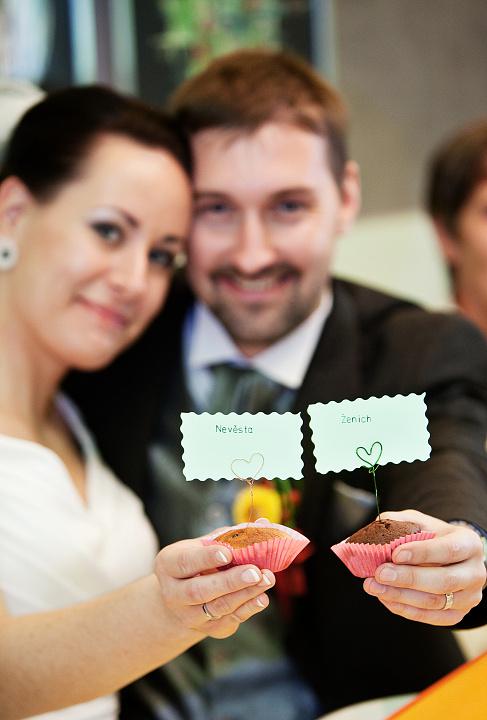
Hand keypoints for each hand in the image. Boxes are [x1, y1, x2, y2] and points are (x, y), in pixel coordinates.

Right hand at [154, 538, 274, 638]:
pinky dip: (247, 609)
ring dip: (245, 594)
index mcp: (168, 565)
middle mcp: (173, 593)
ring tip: (266, 579)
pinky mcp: (207, 629)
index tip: (228, 553)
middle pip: (199, 591)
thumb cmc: (197, 561)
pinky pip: (227, 622)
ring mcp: (189, 615)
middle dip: (230, 582)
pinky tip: (262, 598)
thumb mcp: (203, 544)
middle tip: (254, 572)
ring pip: (217, 608)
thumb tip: (263, 523)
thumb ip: (229, 535)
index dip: (206, 558)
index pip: (185, 562)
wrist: (182, 597)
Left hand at [363, 510, 485, 625]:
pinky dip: (404, 609)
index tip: (395, 554)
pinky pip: (429, 617)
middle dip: (408, 578)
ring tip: (374, 586)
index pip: (449, 550)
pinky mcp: (457, 614)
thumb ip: (400, 523)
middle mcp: (475, 572)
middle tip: (380, 574)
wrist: (449, 557)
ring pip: (434, 603)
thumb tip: (376, 530)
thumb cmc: (431, 537)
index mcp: (469, 544)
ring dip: (400, 596)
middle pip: (443, 581)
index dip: (422, 553)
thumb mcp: (419, 522)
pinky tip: (385, 597)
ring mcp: (469, 597)